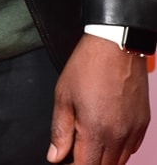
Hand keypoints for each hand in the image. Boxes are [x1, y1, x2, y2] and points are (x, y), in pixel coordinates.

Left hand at [47, 33, 149, 164]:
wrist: (115, 44)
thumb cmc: (87, 66)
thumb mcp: (63, 95)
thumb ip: (60, 130)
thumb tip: (55, 157)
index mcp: (95, 131)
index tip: (65, 160)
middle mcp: (118, 136)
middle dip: (88, 162)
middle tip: (75, 149)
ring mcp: (133, 131)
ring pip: (120, 161)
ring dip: (104, 158)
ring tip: (89, 141)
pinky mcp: (143, 123)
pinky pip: (132, 148)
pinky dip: (119, 149)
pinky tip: (107, 135)